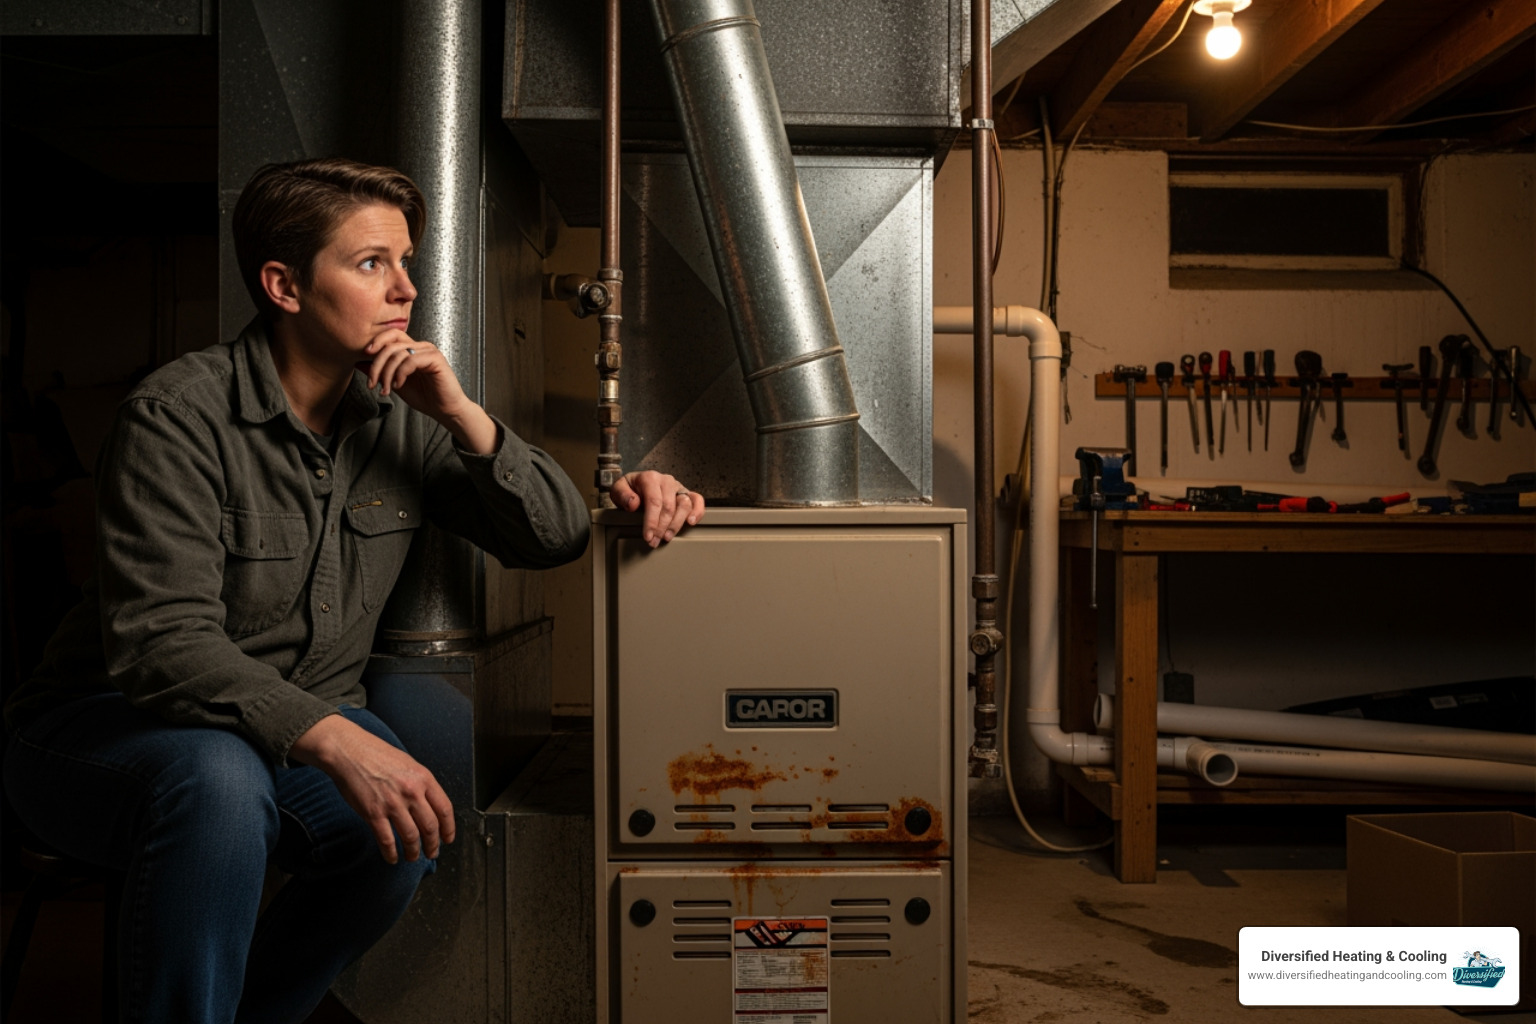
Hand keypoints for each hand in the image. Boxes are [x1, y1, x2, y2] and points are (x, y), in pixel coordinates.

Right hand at [290, 714, 455, 863]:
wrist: (349, 751)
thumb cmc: (376, 755)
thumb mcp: (408, 764)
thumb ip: (421, 784)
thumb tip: (430, 806)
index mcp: (423, 778)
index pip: (444, 809)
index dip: (448, 829)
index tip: (447, 838)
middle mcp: (411, 792)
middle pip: (430, 827)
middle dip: (433, 845)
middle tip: (432, 852)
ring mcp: (392, 804)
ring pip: (411, 837)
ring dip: (414, 852)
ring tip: (413, 856)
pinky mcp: (373, 813)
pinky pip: (386, 840)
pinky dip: (391, 853)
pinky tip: (392, 857)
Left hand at [357, 332, 496, 452]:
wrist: (446, 410)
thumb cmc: (425, 397)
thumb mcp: (396, 384)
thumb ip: (381, 372)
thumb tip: (360, 363)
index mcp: (412, 349)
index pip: (391, 335)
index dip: (376, 342)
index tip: (363, 357)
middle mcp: (421, 346)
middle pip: (391, 343)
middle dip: (377, 363)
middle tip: (372, 383)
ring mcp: (429, 351)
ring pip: (398, 353)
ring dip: (386, 373)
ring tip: (385, 390)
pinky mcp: (435, 359)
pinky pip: (410, 361)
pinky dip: (400, 374)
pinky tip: (399, 385)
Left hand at [610, 470, 705, 546]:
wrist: (637, 486)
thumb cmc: (629, 489)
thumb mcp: (618, 489)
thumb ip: (622, 494)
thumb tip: (633, 503)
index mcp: (650, 478)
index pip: (654, 501)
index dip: (651, 521)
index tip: (647, 535)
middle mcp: (666, 481)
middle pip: (669, 506)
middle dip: (661, 527)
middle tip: (654, 541)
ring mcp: (678, 487)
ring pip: (684, 505)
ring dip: (676, 524)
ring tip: (667, 537)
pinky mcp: (686, 494)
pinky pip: (697, 500)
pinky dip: (698, 511)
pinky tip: (691, 523)